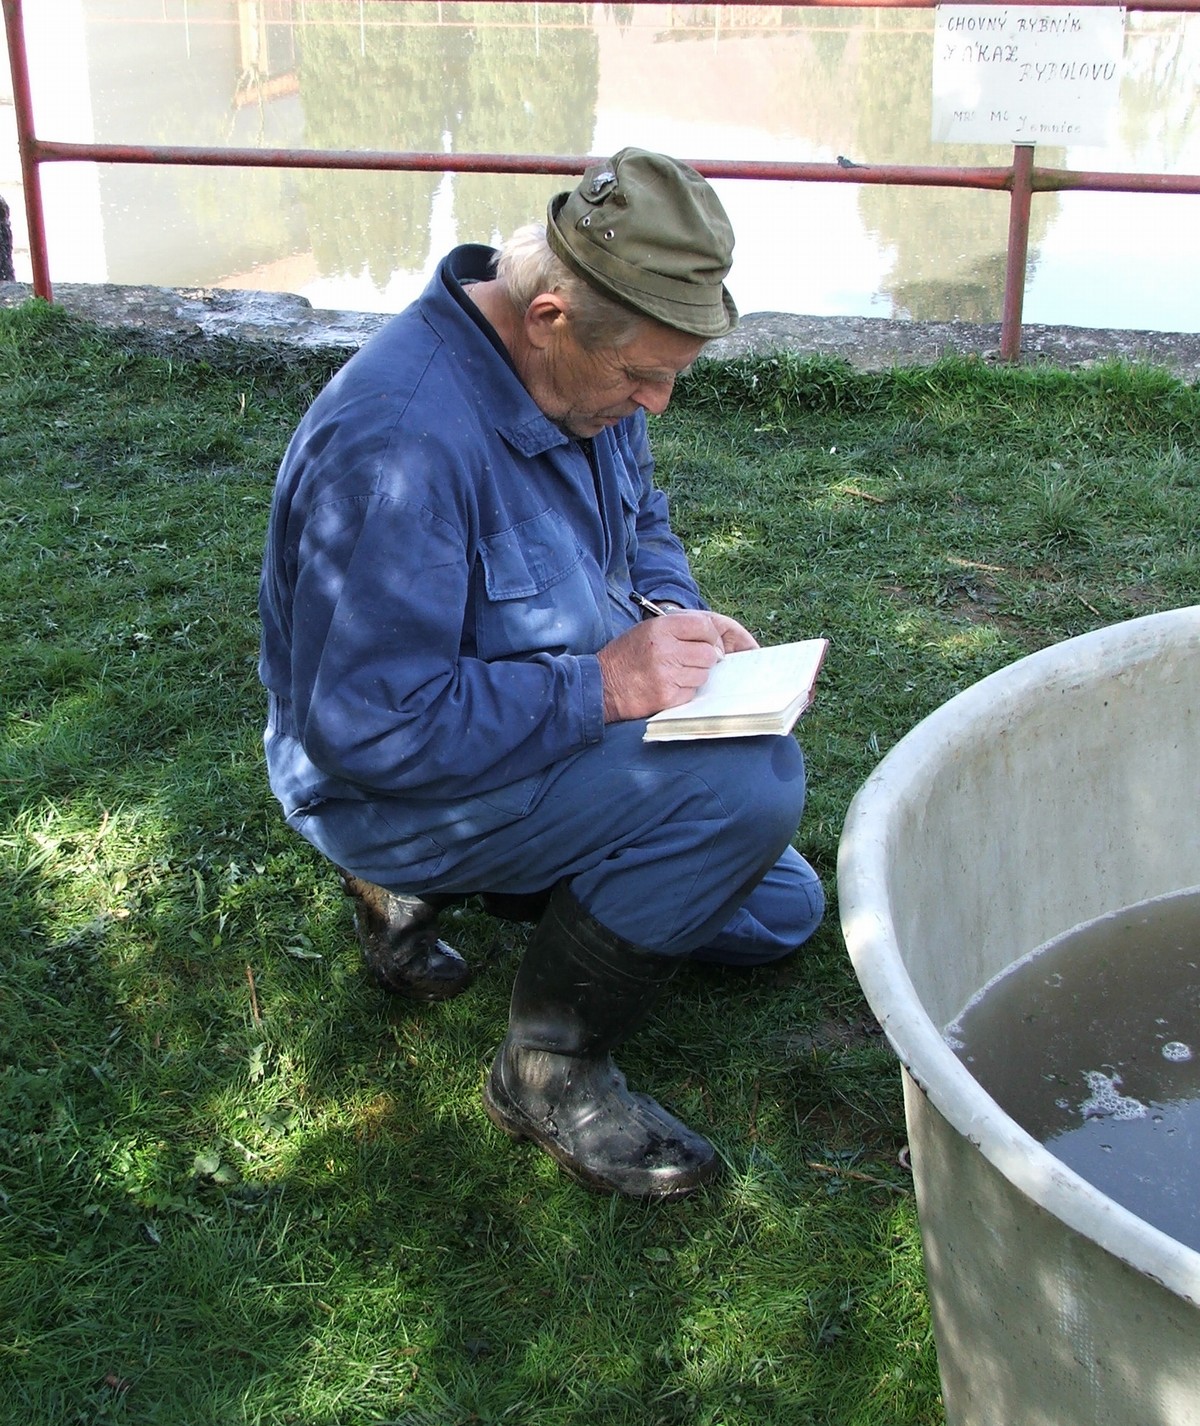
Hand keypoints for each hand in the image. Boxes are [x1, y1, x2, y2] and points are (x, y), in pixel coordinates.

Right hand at [596, 610, 757, 722]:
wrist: (602, 686)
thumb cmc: (626, 656)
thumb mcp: (647, 630)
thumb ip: (678, 628)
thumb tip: (712, 638)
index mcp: (661, 628)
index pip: (704, 626)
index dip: (711, 636)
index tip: (710, 643)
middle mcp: (665, 650)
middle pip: (709, 653)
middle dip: (705, 658)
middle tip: (692, 661)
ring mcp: (667, 675)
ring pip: (703, 674)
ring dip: (694, 675)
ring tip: (675, 674)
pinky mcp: (667, 697)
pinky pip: (692, 692)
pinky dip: (684, 691)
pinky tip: (668, 686)